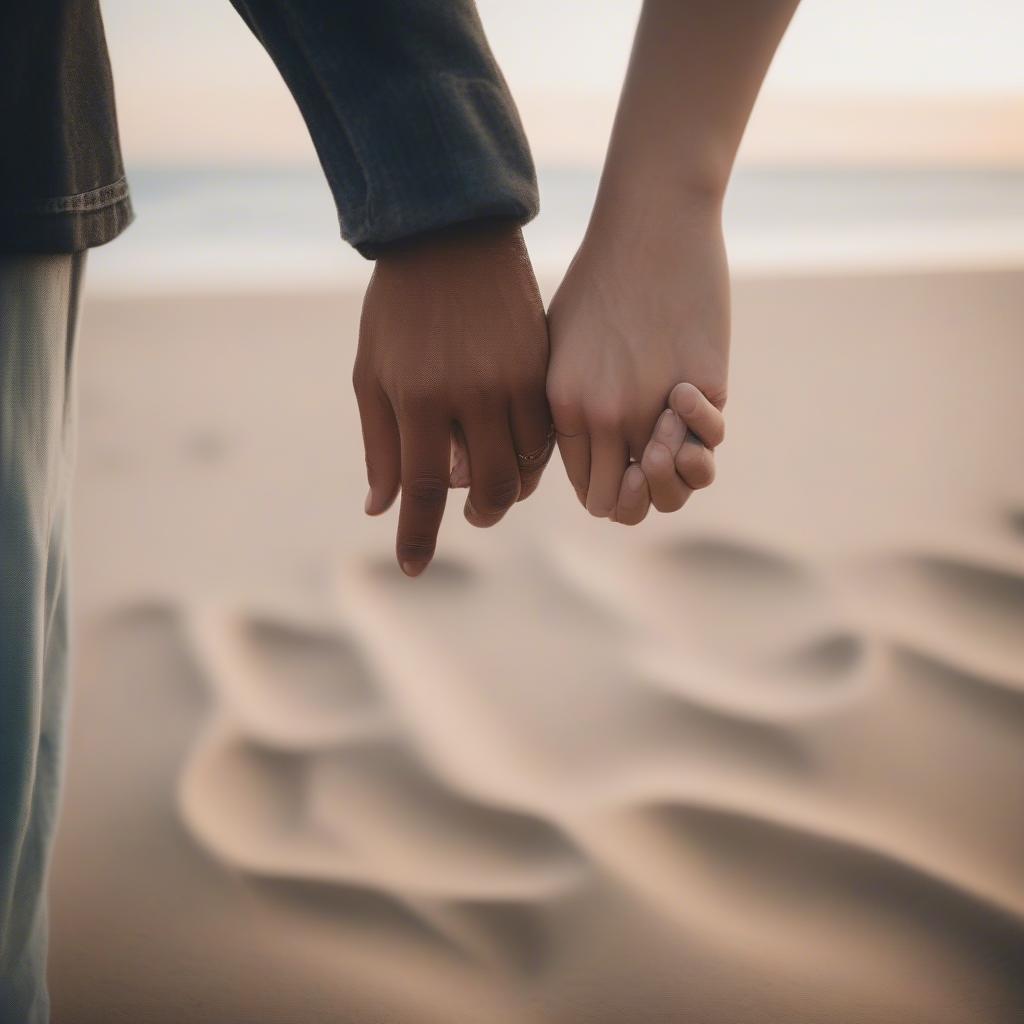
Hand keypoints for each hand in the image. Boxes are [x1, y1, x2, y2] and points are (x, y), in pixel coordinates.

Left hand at [354, 221, 551, 576]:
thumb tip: (381, 508)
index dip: (417, 535)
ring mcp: (513, 380)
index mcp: (419, 398)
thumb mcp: (372, 373)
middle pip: (488, 487)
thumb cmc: (397, 309)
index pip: (421, 489)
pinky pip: (547, 432)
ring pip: (525, 465)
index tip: (413, 568)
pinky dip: (533, 453)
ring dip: (509, 487)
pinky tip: (515, 447)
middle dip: (478, 513)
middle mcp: (471, 395)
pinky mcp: (541, 366)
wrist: (451, 236)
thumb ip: (380, 444)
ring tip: (492, 481)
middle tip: (469, 515)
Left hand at [545, 198, 729, 518]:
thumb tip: (580, 453)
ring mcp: (655, 408)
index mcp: (563, 408)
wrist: (652, 224)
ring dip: (674, 479)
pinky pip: (707, 448)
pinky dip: (704, 439)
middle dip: (638, 493)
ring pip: (669, 494)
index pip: (588, 490)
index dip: (609, 483)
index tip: (623, 456)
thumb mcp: (558, 346)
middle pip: (623, 507)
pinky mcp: (705, 391)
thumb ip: (563, 406)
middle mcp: (605, 419)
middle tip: (649, 456)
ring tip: (672, 436)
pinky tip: (692, 395)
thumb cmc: (600, 277)